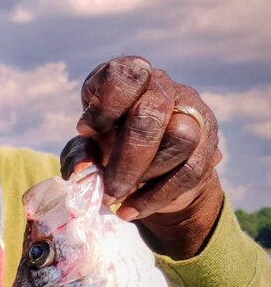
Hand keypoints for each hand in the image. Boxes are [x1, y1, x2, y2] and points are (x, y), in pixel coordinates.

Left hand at [62, 56, 223, 258]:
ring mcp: (192, 113)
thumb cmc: (107, 150)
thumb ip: (78, 156)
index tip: (87, 131)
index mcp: (129, 78)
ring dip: (145, 175)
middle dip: (127, 158)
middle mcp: (163, 88)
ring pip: (180, 138)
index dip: (105, 105)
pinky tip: (130, 211)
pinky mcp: (208, 145)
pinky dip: (156, 196)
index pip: (125, 75)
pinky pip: (191, 170)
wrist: (146, 175)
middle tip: (107, 188)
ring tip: (117, 196)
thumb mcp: (85, 149)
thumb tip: (83, 170)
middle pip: (153, 113)